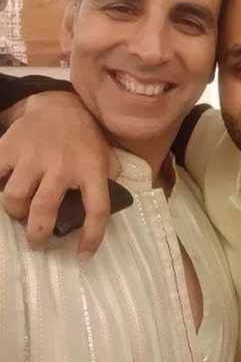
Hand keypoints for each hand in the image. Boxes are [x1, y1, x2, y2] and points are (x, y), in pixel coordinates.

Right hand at [0, 91, 116, 257]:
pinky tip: (4, 188)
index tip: (82, 255)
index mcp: (93, 169)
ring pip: (16, 197)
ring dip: (16, 212)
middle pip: (44, 210)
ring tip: (21, 212)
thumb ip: (108, 183)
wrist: (61, 106)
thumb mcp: (107, 159)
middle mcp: (63, 165)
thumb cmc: (86, 140)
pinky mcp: (9, 147)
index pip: (97, 210)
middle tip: (37, 242)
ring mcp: (33, 155)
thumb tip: (105, 211)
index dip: (91, 237)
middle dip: (38, 234)